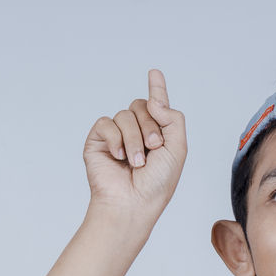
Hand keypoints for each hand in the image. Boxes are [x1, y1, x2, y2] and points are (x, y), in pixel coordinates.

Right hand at [82, 68, 187, 221]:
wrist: (132, 203)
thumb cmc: (156, 183)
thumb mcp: (177, 148)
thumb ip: (173, 118)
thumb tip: (153, 99)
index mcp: (157, 133)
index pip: (157, 105)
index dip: (157, 88)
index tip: (154, 73)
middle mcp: (136, 132)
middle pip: (141, 105)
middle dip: (150, 125)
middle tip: (153, 148)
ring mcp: (116, 136)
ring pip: (125, 115)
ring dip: (134, 139)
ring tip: (136, 162)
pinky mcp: (98, 141)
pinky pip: (106, 123)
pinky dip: (115, 139)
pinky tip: (118, 157)